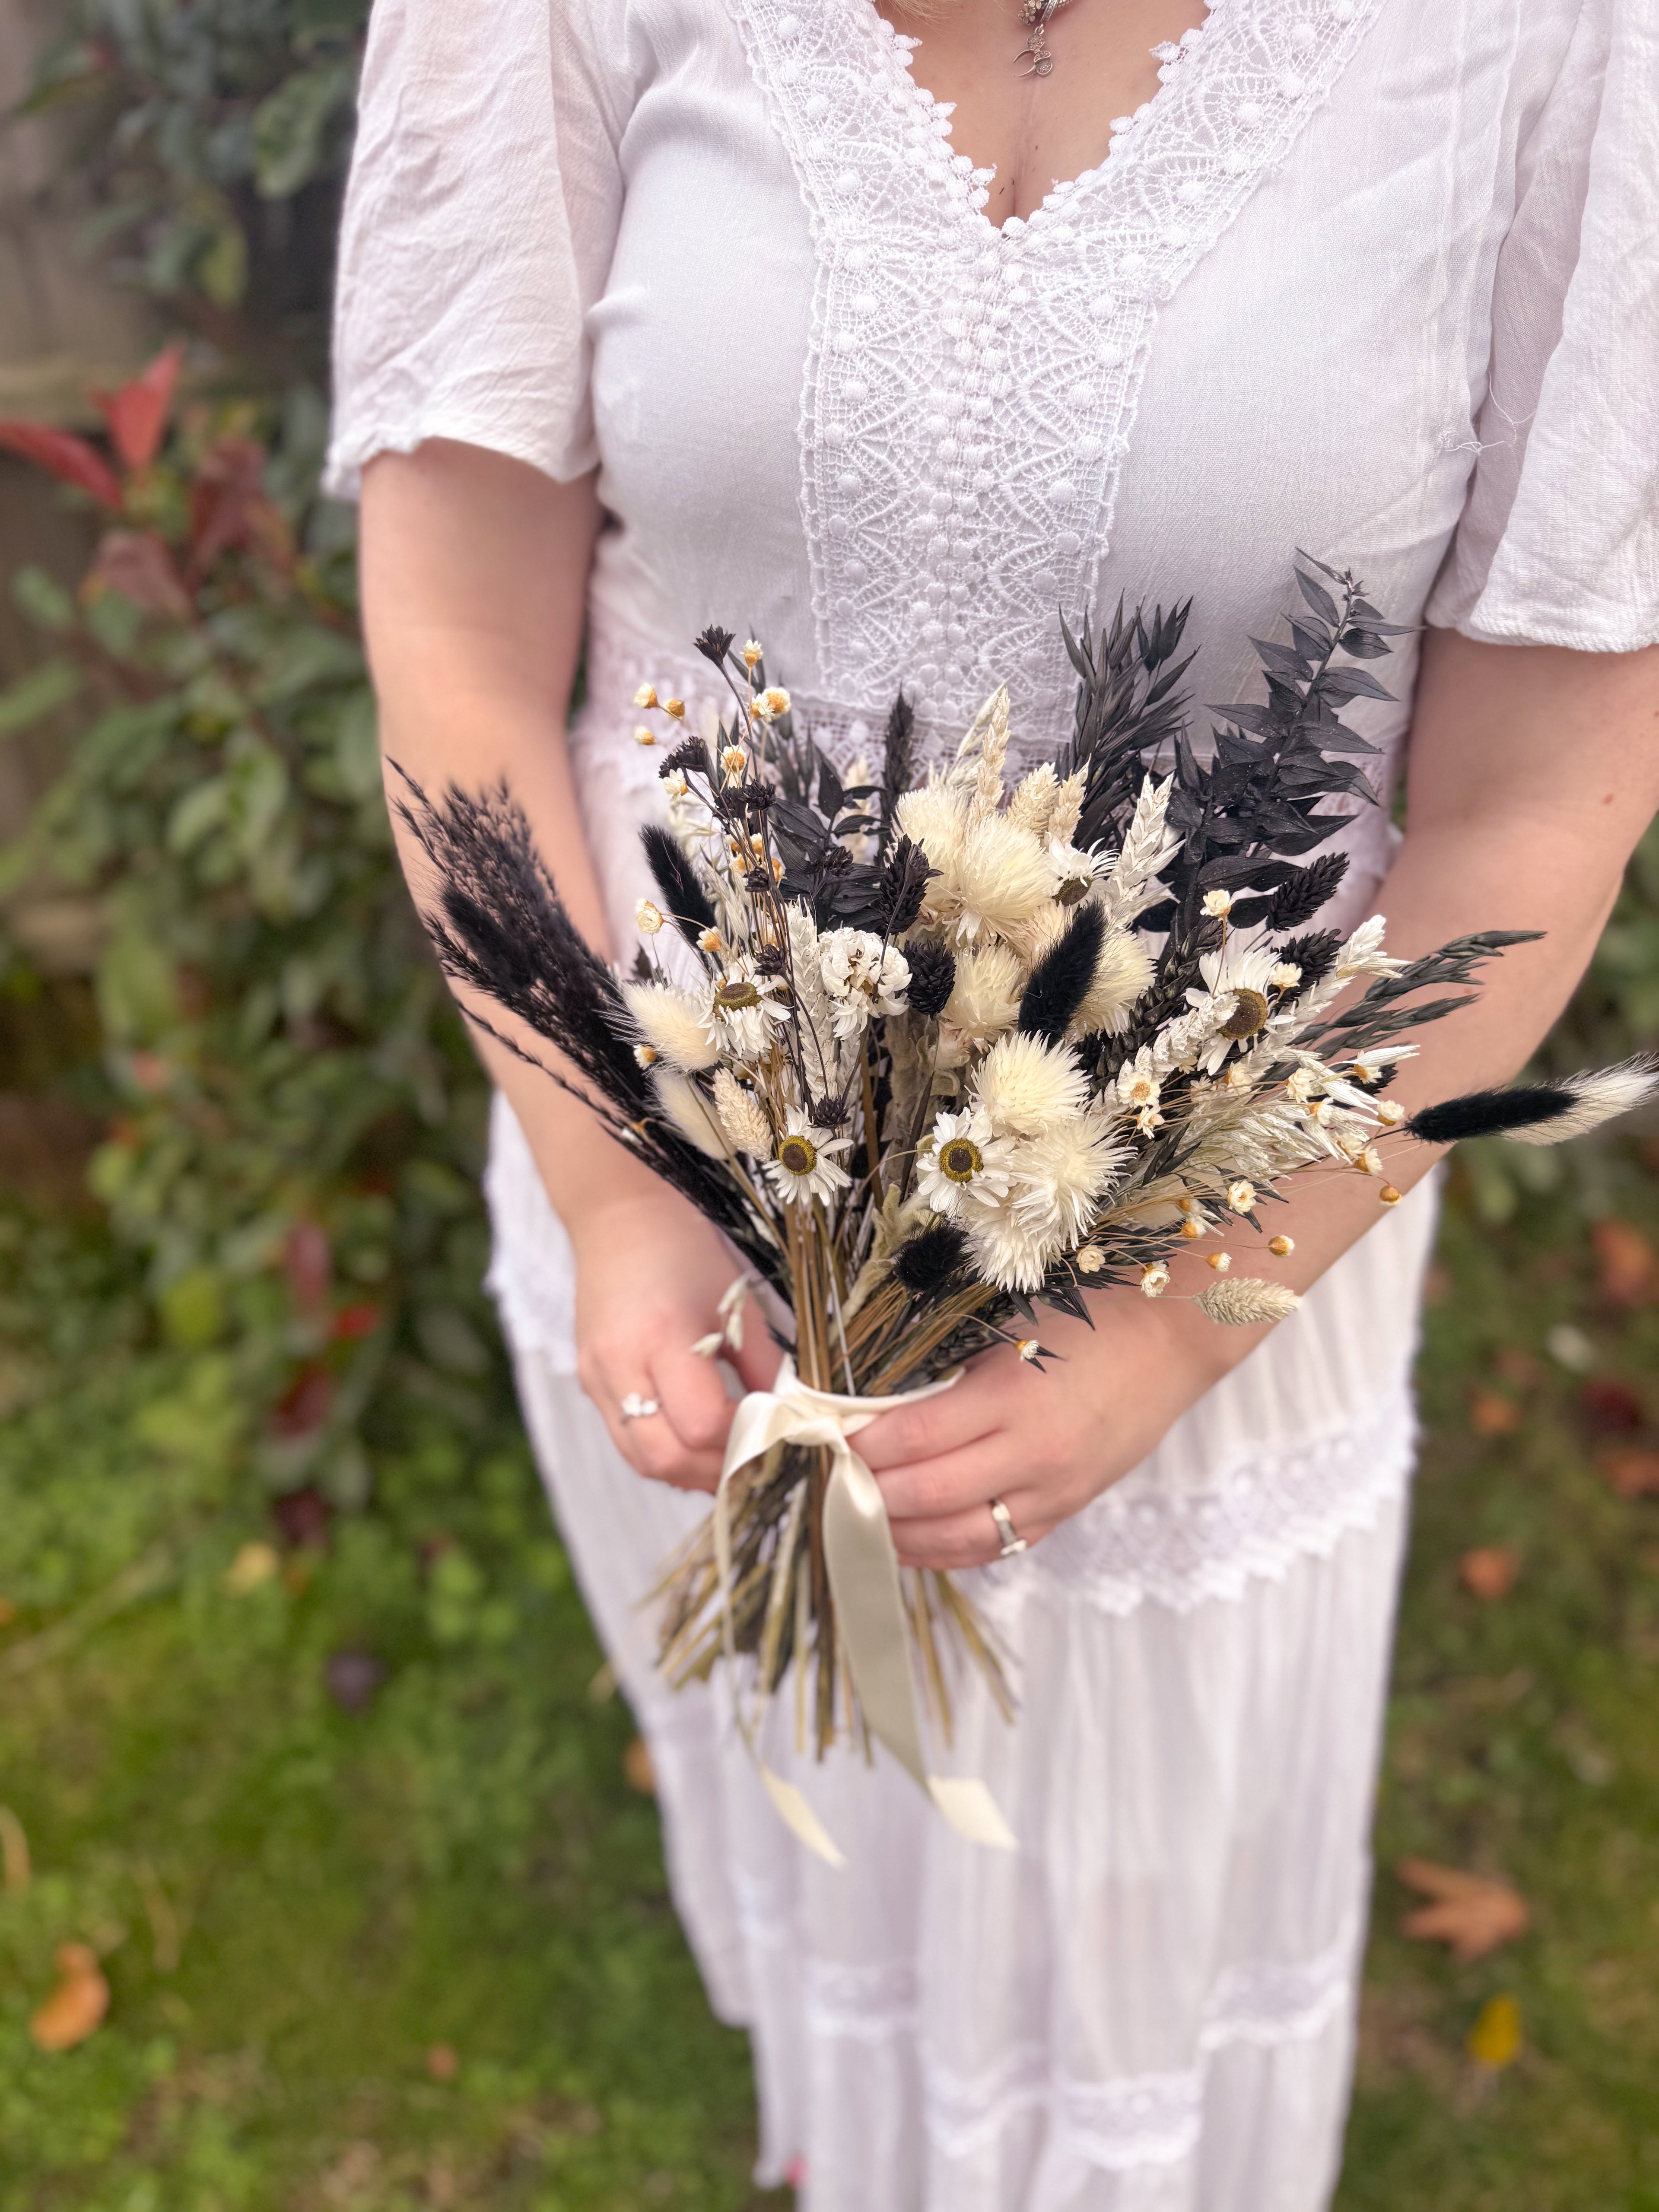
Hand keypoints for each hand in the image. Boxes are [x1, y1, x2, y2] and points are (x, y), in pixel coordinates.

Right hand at [570, 1190, 780, 1491]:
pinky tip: (698, 1444)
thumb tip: (793, 1423)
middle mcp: (619, 1364)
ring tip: (732, 1460)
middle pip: (666, 1457)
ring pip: (642, 1461)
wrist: (618, 1220)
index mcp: (661, 1336)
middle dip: (718, 1470)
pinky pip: (628, 1442)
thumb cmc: (686, 1253)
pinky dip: (666, 1454)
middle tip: (759, 1462)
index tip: (778, 1431)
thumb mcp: (737, 1305)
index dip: (745, 1438)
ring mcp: (596, 1378)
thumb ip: (764, 1368)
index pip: (702, 1422)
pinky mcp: (589, 1384)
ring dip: (691, 1471)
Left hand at [857, 1297, 1244, 1567]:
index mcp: (1012, 1396)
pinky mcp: (1065, 1509)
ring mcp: (1052, 1491)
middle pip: (926, 1494)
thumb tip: (873, 1399)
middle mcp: (1032, 1454)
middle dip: (866, 1492)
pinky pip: (994, 1547)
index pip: (913, 1437)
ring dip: (898, 1534)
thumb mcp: (1009, 1330)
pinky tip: (908, 1541)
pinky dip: (943, 1550)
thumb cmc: (1084, 1317)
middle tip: (827, 1480)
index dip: (859, 1445)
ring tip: (855, 1520)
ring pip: (957, 1537)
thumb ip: (948, 1367)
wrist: (1171, 1339)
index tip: (822, 1438)